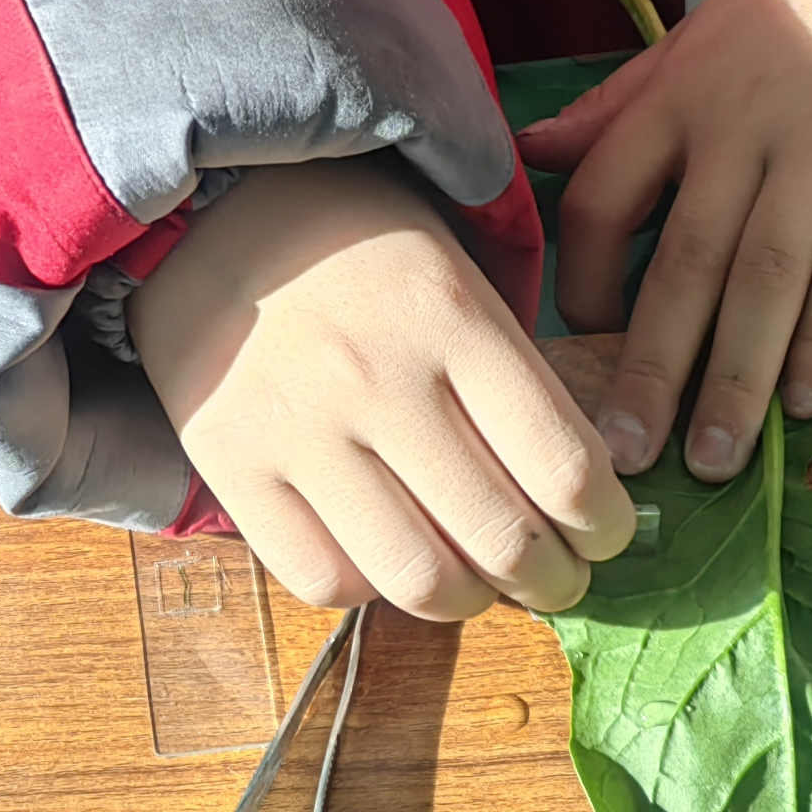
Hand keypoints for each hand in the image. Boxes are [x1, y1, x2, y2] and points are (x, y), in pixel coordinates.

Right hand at [125, 157, 644, 618]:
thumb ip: (509, 369)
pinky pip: (322, 578)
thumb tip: (574, 493)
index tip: (603, 531)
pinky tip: (384, 559)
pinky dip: (370, 591)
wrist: (207, 209)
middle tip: (555, 576)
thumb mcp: (452, 264)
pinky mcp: (229, 463)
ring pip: (417, 579)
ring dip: (469, 602)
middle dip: (552, 579)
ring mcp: (298, 427)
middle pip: (502, 538)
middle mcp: (377, 376)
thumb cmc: (353, 240)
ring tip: (476, 585)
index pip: (565, 466)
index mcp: (450, 314)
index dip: (604, 524)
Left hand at [519, 0, 811, 484]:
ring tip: (711, 458)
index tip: (576, 351)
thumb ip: (620, 103)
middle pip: (681, 259)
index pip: (600, 196)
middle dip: (648, 365)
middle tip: (621, 456)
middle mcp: (739, 124)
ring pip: (765, 278)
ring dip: (736, 377)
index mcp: (677, 93)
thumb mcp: (701, 37)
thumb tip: (530, 148)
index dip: (581, 280)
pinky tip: (807, 403)